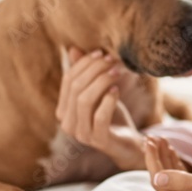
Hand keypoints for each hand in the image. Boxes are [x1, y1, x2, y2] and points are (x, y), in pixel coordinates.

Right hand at [56, 47, 144, 169]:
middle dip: (95, 69)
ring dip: (102, 81)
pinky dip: (108, 101)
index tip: (101, 53)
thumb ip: (85, 74)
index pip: (68, 81)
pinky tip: (117, 90)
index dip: (83, 64)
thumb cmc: (111, 114)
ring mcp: (82, 134)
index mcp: (63, 110)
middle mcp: (67, 123)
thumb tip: (73, 48)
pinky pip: (99, 117)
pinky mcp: (98, 140)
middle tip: (112, 60)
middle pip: (76, 88)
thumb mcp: (98, 91)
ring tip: (117, 72)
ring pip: (85, 101)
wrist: (128, 141)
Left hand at [143, 136, 191, 190]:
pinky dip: (176, 166)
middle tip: (151, 137)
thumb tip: (157, 178)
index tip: (149, 141)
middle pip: (163, 181)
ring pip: (171, 179)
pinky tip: (172, 152)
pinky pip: (182, 181)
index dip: (152, 161)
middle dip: (155, 158)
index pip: (159, 183)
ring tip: (159, 140)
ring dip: (165, 160)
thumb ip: (184, 182)